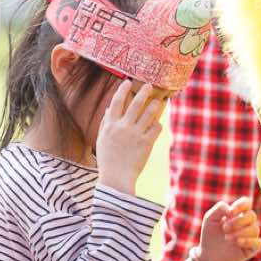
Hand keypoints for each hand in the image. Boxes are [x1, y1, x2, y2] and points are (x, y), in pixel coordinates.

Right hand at [95, 80, 165, 195]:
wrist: (116, 178)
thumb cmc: (108, 160)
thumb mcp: (101, 140)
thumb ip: (105, 123)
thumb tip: (110, 107)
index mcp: (110, 125)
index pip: (117, 101)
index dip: (123, 89)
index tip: (127, 82)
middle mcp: (122, 127)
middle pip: (135, 103)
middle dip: (143, 91)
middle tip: (149, 85)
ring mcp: (135, 135)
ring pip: (149, 113)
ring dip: (155, 105)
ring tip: (159, 101)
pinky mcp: (146, 144)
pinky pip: (156, 128)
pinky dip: (158, 125)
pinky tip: (157, 125)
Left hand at [196, 198, 260, 260]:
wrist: (208, 256)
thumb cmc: (209, 235)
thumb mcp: (210, 218)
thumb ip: (220, 207)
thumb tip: (232, 210)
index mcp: (238, 214)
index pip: (247, 203)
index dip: (241, 205)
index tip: (230, 213)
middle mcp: (246, 224)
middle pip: (252, 216)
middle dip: (238, 221)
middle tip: (225, 229)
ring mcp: (250, 236)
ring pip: (255, 229)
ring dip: (240, 232)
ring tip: (227, 238)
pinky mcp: (251, 249)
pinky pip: (258, 242)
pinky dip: (248, 241)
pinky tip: (237, 242)